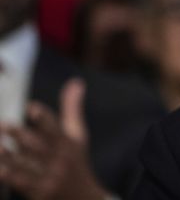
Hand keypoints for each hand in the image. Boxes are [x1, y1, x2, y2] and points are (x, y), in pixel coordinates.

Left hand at [0, 78, 108, 199]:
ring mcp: (51, 177)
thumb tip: (76, 81)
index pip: (56, 128)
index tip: (31, 107)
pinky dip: (10, 176)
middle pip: (39, 146)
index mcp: (69, 143)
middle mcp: (61, 160)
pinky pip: (23, 183)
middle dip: (20, 135)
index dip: (44, 118)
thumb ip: (72, 108)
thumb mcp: (78, 134)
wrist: (83, 197)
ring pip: (28, 164)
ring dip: (9, 155)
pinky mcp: (41, 193)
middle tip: (3, 124)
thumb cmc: (76, 160)